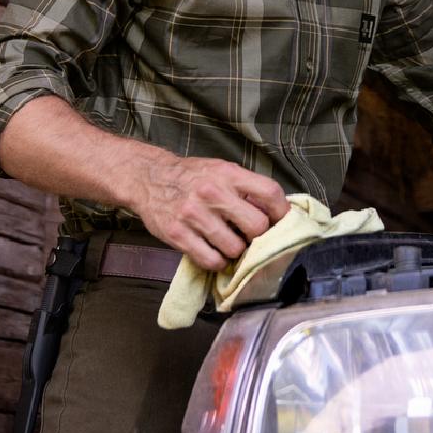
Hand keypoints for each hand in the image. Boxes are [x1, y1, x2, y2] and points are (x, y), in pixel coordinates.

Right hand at [127, 152, 289, 270]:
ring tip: (229, 243)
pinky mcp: (178, 235)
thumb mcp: (222, 171)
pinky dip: (217, 261)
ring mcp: (194, 215)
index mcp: (229, 174)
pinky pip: (211, 260)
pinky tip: (214, 252)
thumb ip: (247, 188)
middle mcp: (213, 192)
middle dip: (258, 236)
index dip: (282, 211)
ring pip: (235, 248)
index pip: (269, 192)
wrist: (150, 178)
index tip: (282, 222)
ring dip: (236, 251)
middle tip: (251, 237)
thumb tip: (276, 213)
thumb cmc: (193, 176)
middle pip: (256, 226)